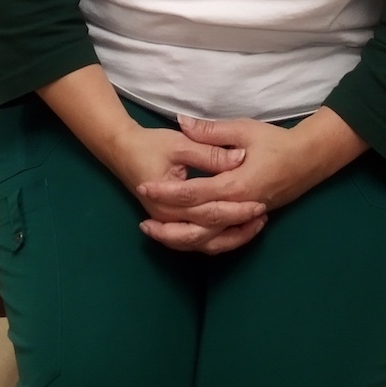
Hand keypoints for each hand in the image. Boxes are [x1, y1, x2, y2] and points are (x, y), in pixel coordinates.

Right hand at [109, 120, 268, 255]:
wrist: (122, 151)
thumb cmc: (151, 145)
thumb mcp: (180, 143)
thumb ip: (209, 152)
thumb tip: (240, 157)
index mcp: (170, 200)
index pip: (209, 210)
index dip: (236, 208)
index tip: (260, 201)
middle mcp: (168, 219)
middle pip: (209, 231)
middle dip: (238, 226)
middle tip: (263, 214)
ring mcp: (169, 224)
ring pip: (204, 243)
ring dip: (231, 238)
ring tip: (256, 225)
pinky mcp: (172, 223)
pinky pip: (198, 241)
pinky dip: (218, 239)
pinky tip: (238, 230)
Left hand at [136, 109, 367, 251]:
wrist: (308, 159)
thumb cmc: (276, 142)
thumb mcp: (244, 129)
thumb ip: (211, 131)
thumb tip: (181, 122)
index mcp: (235, 185)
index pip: (194, 193)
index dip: (167, 190)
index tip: (144, 186)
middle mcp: (239, 207)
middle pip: (198, 226)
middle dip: (169, 226)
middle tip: (143, 224)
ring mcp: (245, 218)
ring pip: (210, 240)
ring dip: (183, 240)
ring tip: (159, 235)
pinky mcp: (248, 220)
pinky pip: (223, 240)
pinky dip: (203, 242)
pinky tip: (187, 237)